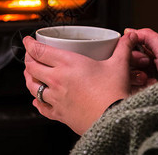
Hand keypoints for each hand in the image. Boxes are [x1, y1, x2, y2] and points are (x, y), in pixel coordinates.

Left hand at [23, 32, 137, 134]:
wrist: (114, 120)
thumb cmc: (114, 93)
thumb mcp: (119, 65)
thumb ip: (123, 49)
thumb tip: (129, 37)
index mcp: (68, 64)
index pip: (40, 51)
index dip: (30, 44)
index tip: (28, 40)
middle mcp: (57, 80)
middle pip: (31, 67)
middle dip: (28, 59)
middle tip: (30, 55)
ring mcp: (56, 98)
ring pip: (32, 87)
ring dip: (28, 78)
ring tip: (30, 74)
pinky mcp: (59, 114)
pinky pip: (42, 107)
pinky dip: (37, 102)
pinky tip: (37, 101)